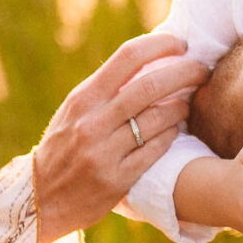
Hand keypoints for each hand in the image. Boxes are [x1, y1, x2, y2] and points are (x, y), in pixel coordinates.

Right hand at [32, 32, 209, 242]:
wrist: (40, 198)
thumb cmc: (65, 146)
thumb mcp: (76, 111)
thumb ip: (107, 89)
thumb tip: (151, 59)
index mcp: (83, 98)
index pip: (128, 57)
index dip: (161, 44)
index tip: (182, 43)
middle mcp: (92, 122)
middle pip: (151, 86)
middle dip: (185, 73)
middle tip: (202, 71)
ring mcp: (104, 152)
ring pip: (159, 119)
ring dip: (182, 106)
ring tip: (189, 103)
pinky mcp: (117, 180)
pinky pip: (157, 149)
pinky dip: (172, 134)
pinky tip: (176, 129)